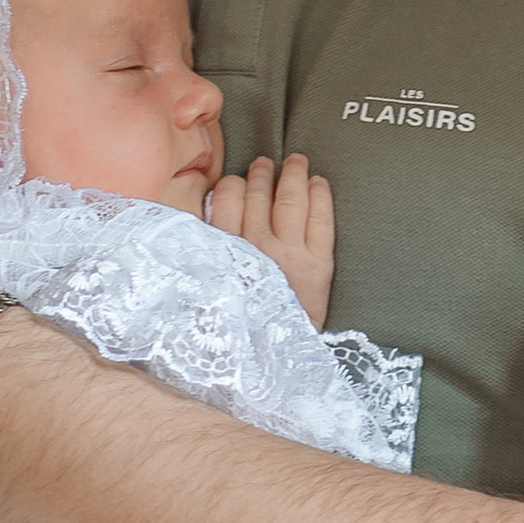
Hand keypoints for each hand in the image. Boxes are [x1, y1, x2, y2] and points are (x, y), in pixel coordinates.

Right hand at [208, 150, 334, 325]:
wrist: (266, 361)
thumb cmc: (229, 326)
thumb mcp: (203, 286)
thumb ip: (202, 252)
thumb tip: (202, 220)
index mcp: (223, 250)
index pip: (226, 198)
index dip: (232, 185)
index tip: (235, 183)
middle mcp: (255, 246)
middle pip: (258, 195)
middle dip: (261, 174)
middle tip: (264, 163)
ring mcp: (289, 254)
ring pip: (289, 200)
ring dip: (292, 175)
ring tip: (295, 161)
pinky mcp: (318, 265)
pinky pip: (321, 220)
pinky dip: (320, 197)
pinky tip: (319, 182)